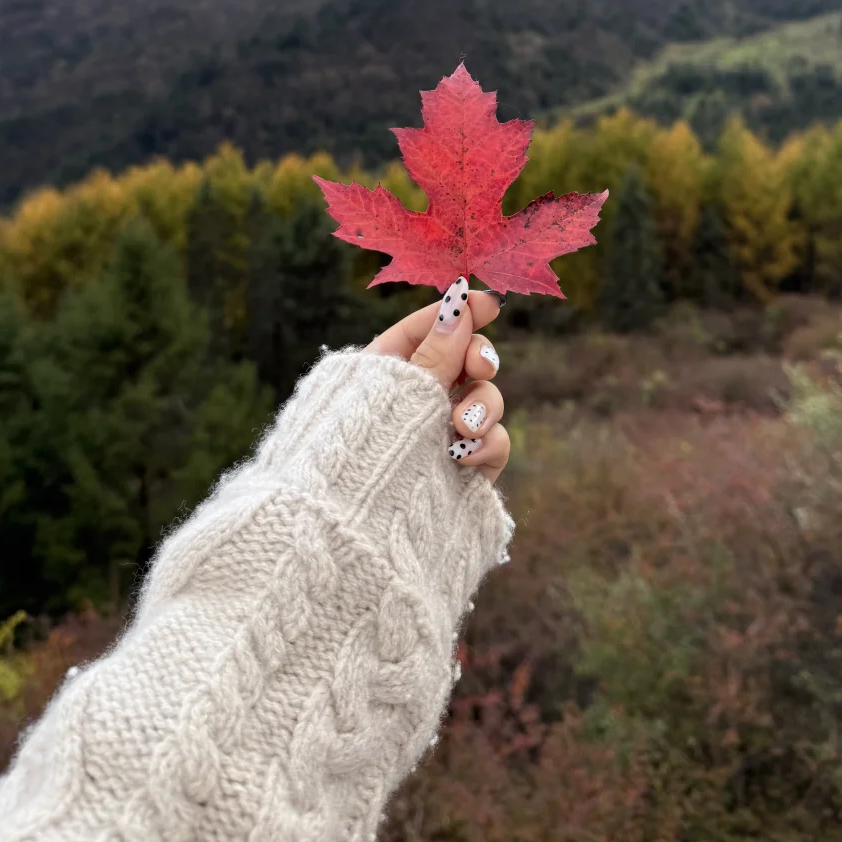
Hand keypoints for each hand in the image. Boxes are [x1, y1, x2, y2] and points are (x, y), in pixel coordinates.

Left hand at [366, 280, 508, 481]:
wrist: (352, 540)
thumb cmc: (361, 455)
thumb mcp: (401, 394)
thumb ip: (437, 351)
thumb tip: (461, 304)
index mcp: (382, 374)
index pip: (426, 330)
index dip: (458, 312)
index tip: (489, 302)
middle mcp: (413, 404)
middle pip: (463, 361)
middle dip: (478, 358)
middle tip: (478, 365)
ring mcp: (439, 438)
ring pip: (482, 401)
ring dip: (483, 404)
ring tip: (465, 426)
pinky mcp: (461, 472)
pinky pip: (489, 444)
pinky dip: (487, 444)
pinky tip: (468, 454)